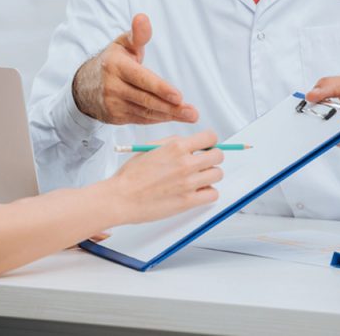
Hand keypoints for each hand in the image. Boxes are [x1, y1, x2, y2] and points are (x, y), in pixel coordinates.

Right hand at [72, 13, 198, 124]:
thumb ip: (138, 35)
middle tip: (192, 112)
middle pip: (146, 99)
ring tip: (189, 116)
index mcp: (116, 66)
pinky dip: (157, 119)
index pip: (141, 78)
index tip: (179, 96)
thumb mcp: (122, 44)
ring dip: (169, 115)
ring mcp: (113, 104)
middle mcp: (112, 86)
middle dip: (171, 107)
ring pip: (145, 112)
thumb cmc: (112, 62)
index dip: (160, 88)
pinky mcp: (115, 117)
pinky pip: (140, 119)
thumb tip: (143, 18)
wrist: (83, 86)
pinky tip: (172, 116)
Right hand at [108, 130, 223, 224]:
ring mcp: (189, 183)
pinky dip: (208, 192)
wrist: (121, 198)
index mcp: (176, 147)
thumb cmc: (130, 176)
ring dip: (210, 175)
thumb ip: (171, 143)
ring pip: (217, 174)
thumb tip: (187, 142)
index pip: (210, 137)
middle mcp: (185, 164)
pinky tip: (197, 190)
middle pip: (218, 156)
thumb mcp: (150, 148)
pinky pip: (213, 194)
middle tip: (204, 161)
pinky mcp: (188, 201)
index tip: (206, 145)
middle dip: (212, 156)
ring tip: (198, 177)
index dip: (209, 141)